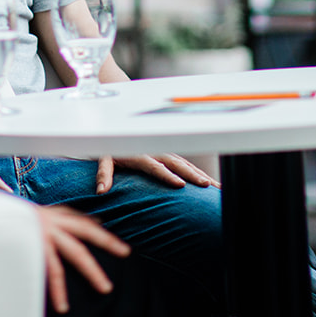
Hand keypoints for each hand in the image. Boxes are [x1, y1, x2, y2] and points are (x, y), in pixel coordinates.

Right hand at [36, 205, 128, 313]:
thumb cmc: (8, 219)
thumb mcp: (28, 215)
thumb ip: (49, 220)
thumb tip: (81, 224)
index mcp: (51, 214)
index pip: (80, 219)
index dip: (95, 225)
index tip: (109, 232)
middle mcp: (51, 221)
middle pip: (86, 230)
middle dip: (107, 241)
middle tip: (126, 251)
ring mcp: (44, 234)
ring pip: (76, 254)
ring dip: (93, 272)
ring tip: (106, 288)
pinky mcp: (35, 249)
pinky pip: (52, 272)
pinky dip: (58, 290)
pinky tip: (63, 306)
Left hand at [95, 153, 219, 193]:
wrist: (120, 125)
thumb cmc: (113, 146)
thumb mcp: (104, 158)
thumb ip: (104, 174)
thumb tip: (101, 191)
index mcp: (140, 154)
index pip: (156, 166)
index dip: (168, 176)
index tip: (180, 185)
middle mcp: (156, 152)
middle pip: (177, 164)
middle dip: (193, 175)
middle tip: (207, 186)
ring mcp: (165, 152)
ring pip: (186, 163)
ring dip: (200, 174)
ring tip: (214, 186)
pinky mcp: (170, 155)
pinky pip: (186, 163)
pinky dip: (199, 172)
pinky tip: (209, 182)